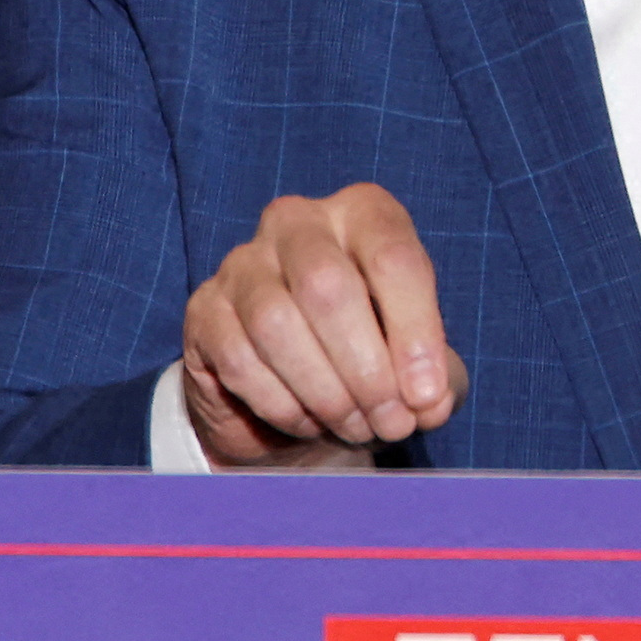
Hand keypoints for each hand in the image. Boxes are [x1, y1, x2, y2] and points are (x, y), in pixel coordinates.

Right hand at [181, 185, 468, 461]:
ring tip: (355, 427)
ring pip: (277, 323)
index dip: (416, 332)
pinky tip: (309, 422)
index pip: (393, 257)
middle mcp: (298, 222)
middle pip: (327, 286)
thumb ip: (435, 380)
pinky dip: (282, 404)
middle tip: (391, 422)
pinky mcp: (204, 310)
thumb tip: (427, 402)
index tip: (426, 396)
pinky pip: (239, 359)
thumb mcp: (415, 364)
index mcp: (363, 213)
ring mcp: (242, 262)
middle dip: (367, 369)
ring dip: (325, 391)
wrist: (292, 395)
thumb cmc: (368, 358)